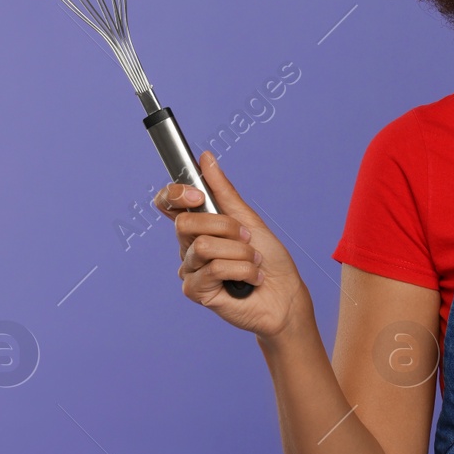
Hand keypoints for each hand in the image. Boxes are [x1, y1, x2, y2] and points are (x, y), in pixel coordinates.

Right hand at [152, 149, 308, 339]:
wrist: (286, 295)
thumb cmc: (270, 259)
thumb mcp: (249, 219)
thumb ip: (224, 192)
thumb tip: (205, 158)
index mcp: (199, 227)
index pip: (168, 204)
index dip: (174, 194)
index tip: (198, 195)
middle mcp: (189, 247)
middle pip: (185, 223)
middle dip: (225, 227)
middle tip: (246, 238)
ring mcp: (190, 270)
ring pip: (203, 246)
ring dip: (240, 252)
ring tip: (254, 262)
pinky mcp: (195, 291)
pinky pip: (213, 269)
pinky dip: (242, 270)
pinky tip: (251, 279)